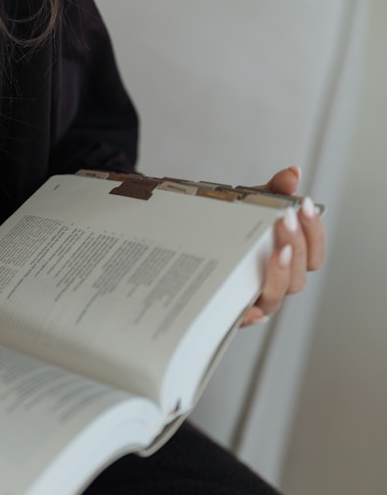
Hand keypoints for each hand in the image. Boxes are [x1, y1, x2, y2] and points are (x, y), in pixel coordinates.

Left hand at [240, 165, 325, 326]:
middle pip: (299, 276)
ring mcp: (253, 299)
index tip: (305, 205)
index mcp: (286, 260)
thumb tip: (293, 174)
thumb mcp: (248, 205)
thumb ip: (272, 191)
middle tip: (286, 218)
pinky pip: (243, 320)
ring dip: (282, 274)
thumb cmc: (225, 228)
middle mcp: (275, 283)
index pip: (314, 254)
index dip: (314, 232)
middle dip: (297, 244)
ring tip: (279, 251)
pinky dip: (251, 316)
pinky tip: (252, 309)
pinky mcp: (229, 313)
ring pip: (277, 296)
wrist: (180, 240)